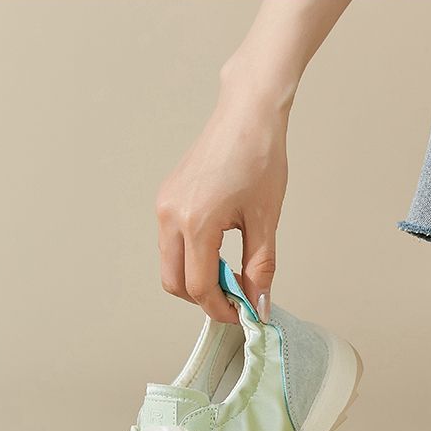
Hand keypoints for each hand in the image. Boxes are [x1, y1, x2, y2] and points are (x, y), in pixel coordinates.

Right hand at [156, 59, 288, 323]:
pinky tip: (221, 252)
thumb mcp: (266, 220)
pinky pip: (171, 242)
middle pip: (174, 283)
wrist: (248, 114)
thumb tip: (258, 306)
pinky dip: (191, 257)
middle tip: (236, 301)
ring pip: (170, 264)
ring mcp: (165, 205)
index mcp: (196, 223)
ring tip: (233, 275)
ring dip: (196, 278)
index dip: (221, 309)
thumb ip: (260, 268)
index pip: (199, 287)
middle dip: (203, 299)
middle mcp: (171, 216)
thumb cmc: (261, 159)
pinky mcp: (167, 198)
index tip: (242, 316)